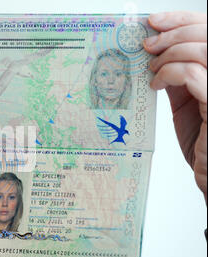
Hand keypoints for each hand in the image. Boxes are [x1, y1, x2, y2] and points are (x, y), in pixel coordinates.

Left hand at [145, 11, 206, 202]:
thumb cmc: (203, 143)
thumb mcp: (187, 103)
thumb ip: (180, 78)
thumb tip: (156, 55)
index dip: (183, 19)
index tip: (154, 21)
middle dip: (172, 33)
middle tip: (147, 44)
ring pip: (203, 50)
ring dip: (170, 53)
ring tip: (151, 67)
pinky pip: (195, 74)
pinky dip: (170, 72)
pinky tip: (156, 84)